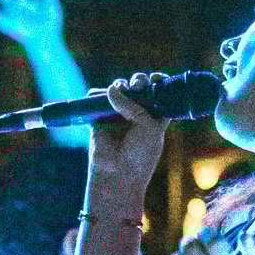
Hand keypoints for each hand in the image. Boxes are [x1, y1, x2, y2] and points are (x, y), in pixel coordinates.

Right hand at [87, 74, 168, 198]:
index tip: (155, 79)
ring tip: (122, 89)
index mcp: (155, 117)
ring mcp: (117, 116)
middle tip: (137, 87)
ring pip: (118, 90)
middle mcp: (137, 115)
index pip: (158, 94)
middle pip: (138, 88)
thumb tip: (111, 89)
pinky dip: (98, 93)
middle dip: (139, 81)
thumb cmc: (140, 155)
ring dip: (120, 85)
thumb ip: (133, 104)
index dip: (157, 83)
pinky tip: (105, 94)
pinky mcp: (99, 119)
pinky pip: (96, 99)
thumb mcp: (148, 126)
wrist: (118, 175)